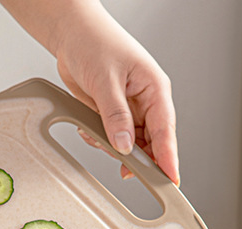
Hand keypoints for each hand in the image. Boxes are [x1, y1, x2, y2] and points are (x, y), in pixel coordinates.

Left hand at [53, 8, 178, 183]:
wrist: (71, 35)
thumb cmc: (95, 43)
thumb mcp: (105, 81)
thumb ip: (115, 116)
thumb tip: (124, 146)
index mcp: (154, 88)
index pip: (166, 130)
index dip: (168, 157)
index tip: (170, 180)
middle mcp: (145, 101)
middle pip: (151, 142)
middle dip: (137, 159)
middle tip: (126, 173)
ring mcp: (129, 109)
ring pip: (130, 144)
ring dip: (113, 148)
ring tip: (95, 135)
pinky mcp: (113, 114)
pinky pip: (112, 138)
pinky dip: (101, 141)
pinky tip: (89, 130)